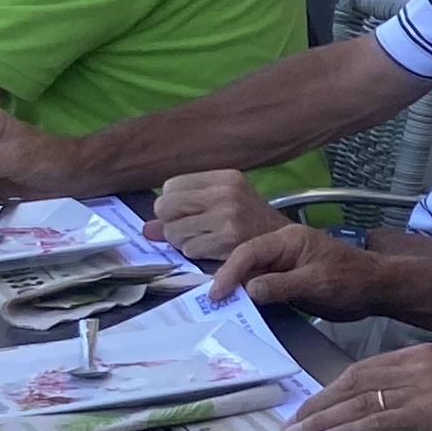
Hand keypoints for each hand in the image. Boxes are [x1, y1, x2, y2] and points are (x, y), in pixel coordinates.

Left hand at [148, 171, 291, 263]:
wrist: (284, 242)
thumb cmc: (250, 222)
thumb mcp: (222, 204)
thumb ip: (183, 212)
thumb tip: (147, 229)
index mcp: (225, 177)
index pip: (171, 185)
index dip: (173, 204)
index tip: (189, 213)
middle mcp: (226, 192)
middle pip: (165, 206)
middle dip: (171, 222)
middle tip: (191, 229)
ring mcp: (227, 215)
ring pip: (173, 231)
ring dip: (182, 241)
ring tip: (204, 240)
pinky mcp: (227, 239)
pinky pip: (188, 249)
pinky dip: (195, 253)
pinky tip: (212, 250)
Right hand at [203, 222, 387, 317]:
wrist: (376, 289)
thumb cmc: (353, 279)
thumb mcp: (318, 282)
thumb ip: (282, 285)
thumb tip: (248, 289)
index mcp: (289, 240)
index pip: (249, 251)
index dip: (229, 272)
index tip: (216, 294)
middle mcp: (281, 250)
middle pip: (244, 263)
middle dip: (227, 282)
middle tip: (210, 306)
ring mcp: (282, 267)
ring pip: (249, 277)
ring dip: (235, 293)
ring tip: (217, 311)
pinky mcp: (285, 282)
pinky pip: (260, 289)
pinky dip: (248, 300)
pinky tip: (237, 312)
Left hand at [286, 344, 431, 430]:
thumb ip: (405, 404)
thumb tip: (363, 425)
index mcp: (423, 356)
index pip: (362, 370)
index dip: (328, 392)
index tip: (305, 412)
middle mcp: (422, 364)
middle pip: (355, 383)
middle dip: (317, 407)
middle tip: (289, 427)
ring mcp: (429, 385)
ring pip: (362, 402)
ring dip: (323, 422)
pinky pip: (380, 422)